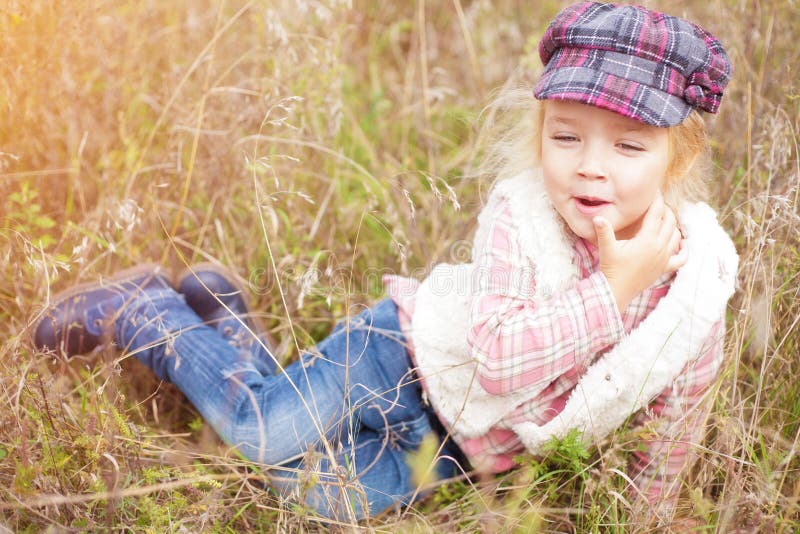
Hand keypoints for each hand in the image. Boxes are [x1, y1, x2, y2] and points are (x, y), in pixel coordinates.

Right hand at [594, 191, 686, 310]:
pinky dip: (684, 249)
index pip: (656, 213)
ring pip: (677, 236)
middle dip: (665, 210)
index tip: (655, 190)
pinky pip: (682, 258)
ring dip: (673, 225)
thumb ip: (604, 231)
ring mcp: (664, 258)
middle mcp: (659, 247)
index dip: (656, 200)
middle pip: (670, 221)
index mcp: (647, 239)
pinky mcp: (664, 269)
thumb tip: (597, 217)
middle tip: (657, 204)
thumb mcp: (606, 248)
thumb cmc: (611, 268)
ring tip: (665, 219)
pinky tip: (682, 243)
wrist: (616, 290)